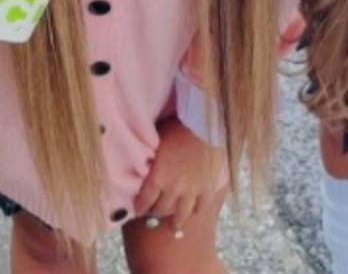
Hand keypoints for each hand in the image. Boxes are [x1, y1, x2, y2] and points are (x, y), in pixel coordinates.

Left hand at [133, 118, 227, 236]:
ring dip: (176, 220)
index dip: (140, 207)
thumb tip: (139, 159)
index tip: (140, 208)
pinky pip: (201, 207)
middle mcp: (173, 188)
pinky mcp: (207, 188)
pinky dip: (197, 209)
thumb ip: (150, 155)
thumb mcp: (158, 139)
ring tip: (175, 223)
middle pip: (161, 210)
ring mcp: (192, 190)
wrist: (206, 124)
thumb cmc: (179, 126)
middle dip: (156, 212)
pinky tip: (194, 209)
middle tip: (155, 212)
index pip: (144, 201)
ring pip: (181, 215)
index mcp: (158, 176)